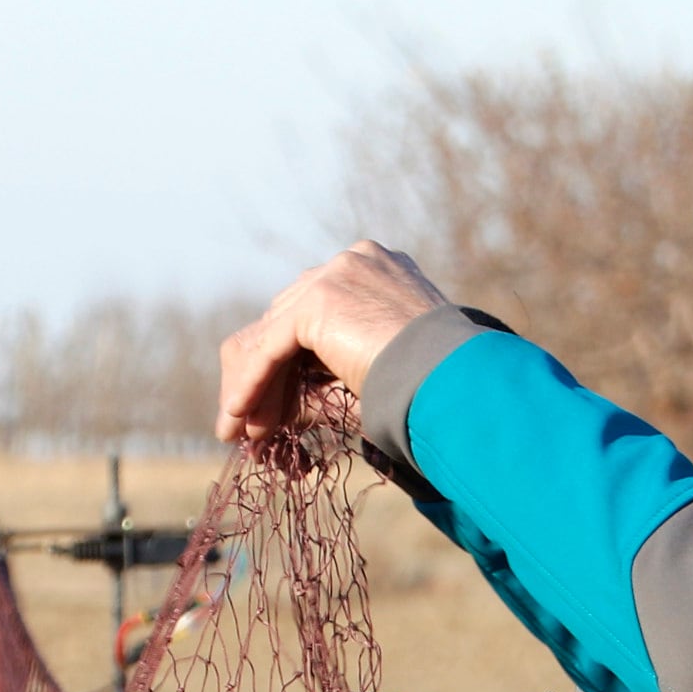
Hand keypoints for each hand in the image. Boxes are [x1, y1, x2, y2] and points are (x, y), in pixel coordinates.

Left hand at [217, 240, 449, 442]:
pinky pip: (269, 348)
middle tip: (248, 423)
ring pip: (273, 334)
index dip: (287, 360)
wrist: (454, 379)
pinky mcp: (318, 299)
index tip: (275, 404)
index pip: (311, 311)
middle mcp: (352, 262)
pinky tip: (238, 416)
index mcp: (374, 271)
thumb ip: (330, 370)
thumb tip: (281, 405)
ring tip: (240, 429)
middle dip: (265, 376)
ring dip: (255, 385)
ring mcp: (335, 274)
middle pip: (284, 319)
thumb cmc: (433, 384)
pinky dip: (252, 384)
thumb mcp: (377, 368)